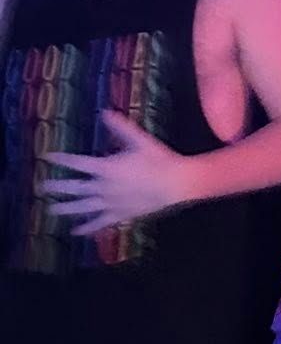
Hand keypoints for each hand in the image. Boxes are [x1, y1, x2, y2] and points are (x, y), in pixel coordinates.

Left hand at [37, 112, 195, 236]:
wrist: (176, 183)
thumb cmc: (159, 160)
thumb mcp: (140, 140)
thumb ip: (121, 127)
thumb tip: (104, 112)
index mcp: (106, 168)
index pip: (77, 163)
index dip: (61, 159)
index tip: (47, 157)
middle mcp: (104, 187)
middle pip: (75, 187)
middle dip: (57, 187)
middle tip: (41, 187)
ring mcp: (111, 203)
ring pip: (83, 207)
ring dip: (66, 208)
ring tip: (51, 210)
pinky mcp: (120, 214)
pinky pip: (100, 222)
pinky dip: (87, 228)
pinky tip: (76, 231)